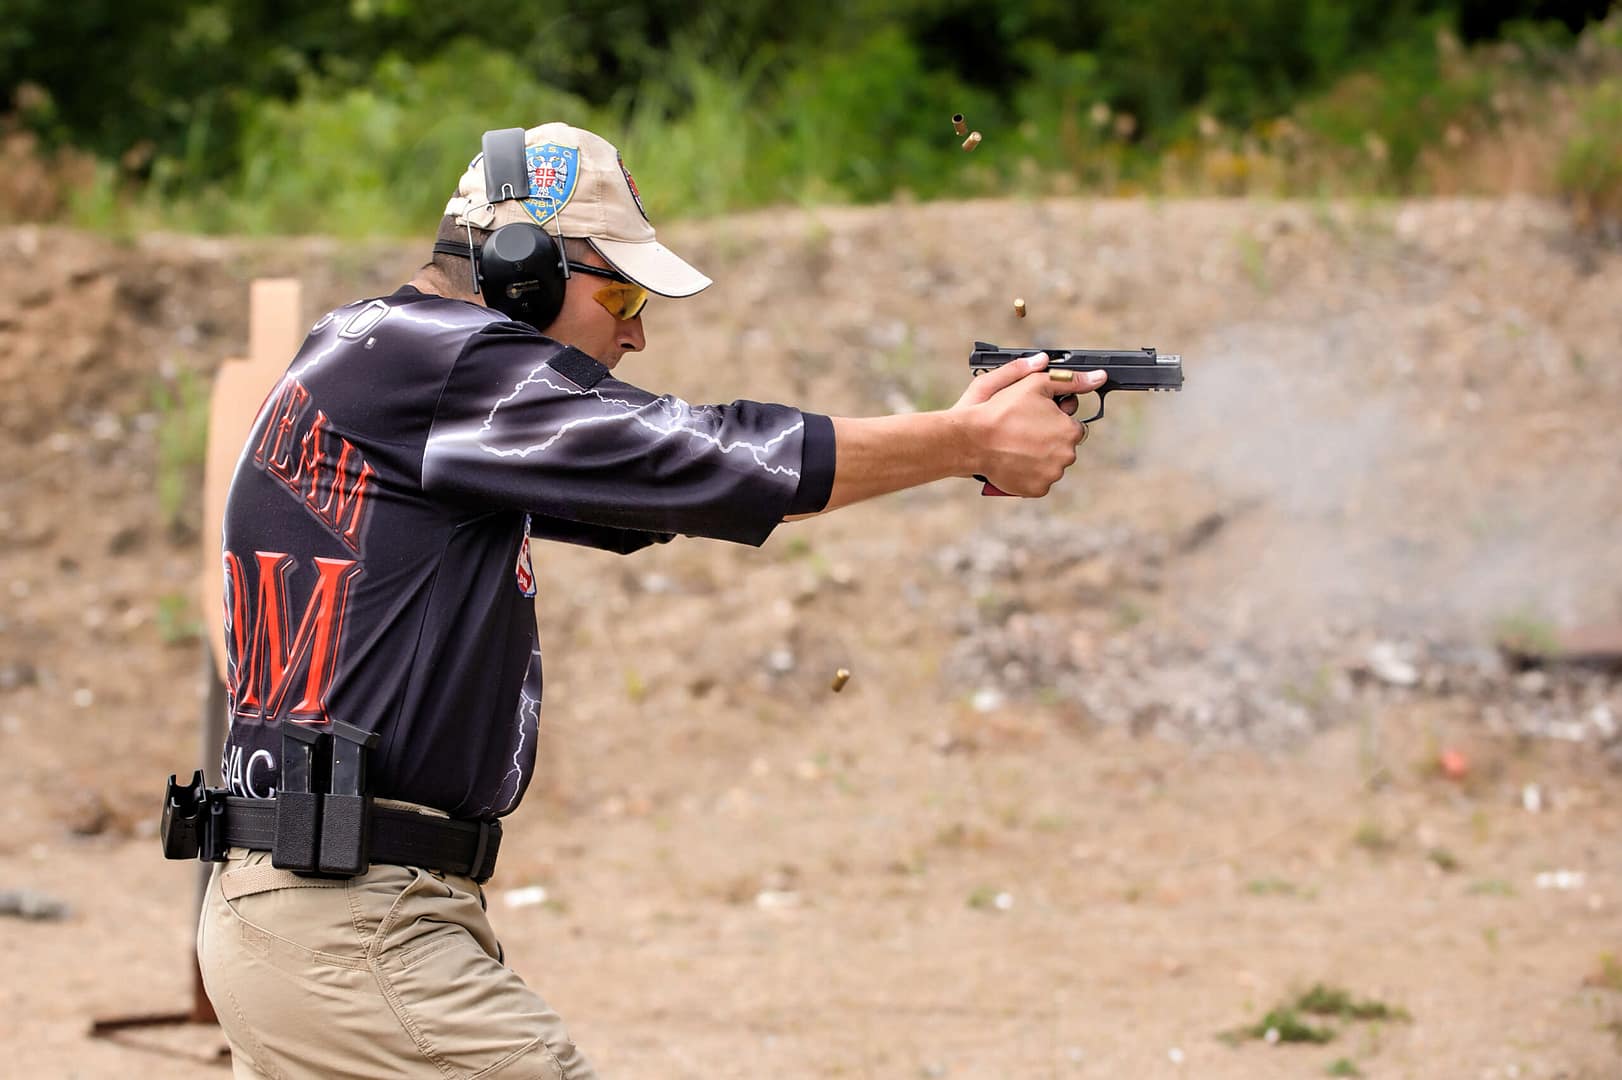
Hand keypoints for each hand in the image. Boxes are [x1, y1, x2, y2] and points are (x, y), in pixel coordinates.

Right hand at [952, 354, 1104, 496]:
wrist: (971, 440)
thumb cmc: (1001, 410)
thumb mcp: (1035, 384)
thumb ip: (1069, 380)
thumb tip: (1098, 377)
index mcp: (1070, 430)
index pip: (1072, 425)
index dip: (1054, 419)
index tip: (1034, 417)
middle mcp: (1066, 455)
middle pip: (1062, 447)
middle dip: (1047, 439)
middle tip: (1022, 431)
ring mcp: (1052, 475)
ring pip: (1051, 465)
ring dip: (1039, 457)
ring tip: (1015, 446)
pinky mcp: (1036, 490)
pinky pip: (1038, 482)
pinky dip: (1029, 474)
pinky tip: (1014, 461)